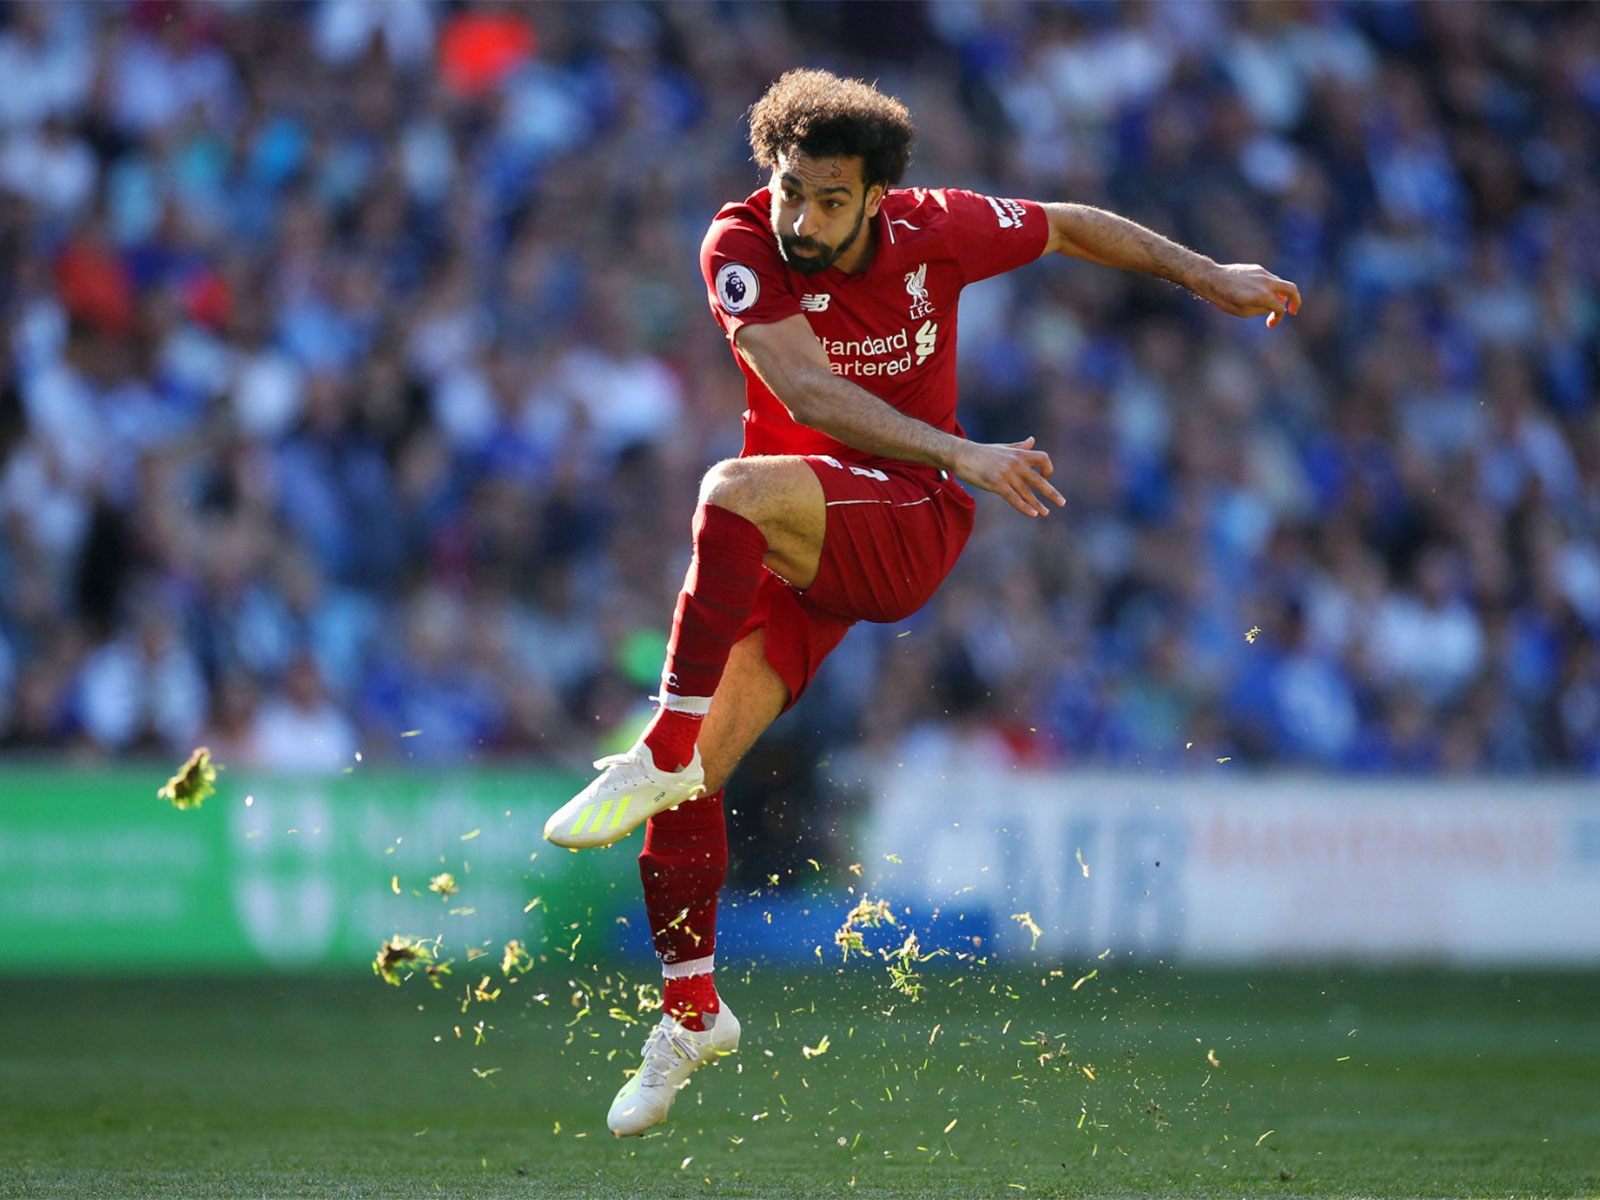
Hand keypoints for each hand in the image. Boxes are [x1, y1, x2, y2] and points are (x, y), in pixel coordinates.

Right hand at [949, 436, 1064, 517]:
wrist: (961, 455)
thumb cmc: (981, 452)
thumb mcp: (1003, 448)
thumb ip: (1019, 447)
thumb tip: (1032, 440)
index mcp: (1018, 454)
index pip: (1043, 458)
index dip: (1048, 468)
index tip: (1047, 476)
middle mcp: (1016, 464)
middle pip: (1039, 479)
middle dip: (1052, 492)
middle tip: (1062, 503)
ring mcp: (1007, 474)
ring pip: (1027, 492)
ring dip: (1038, 504)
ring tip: (1046, 513)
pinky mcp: (996, 484)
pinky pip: (1014, 498)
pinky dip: (1024, 507)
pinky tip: (1033, 514)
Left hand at [1197, 262, 1300, 327]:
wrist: (1212, 278)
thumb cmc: (1224, 299)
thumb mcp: (1244, 312)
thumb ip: (1262, 309)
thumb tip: (1274, 306)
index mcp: (1263, 295)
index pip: (1280, 307)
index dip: (1278, 318)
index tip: (1270, 324)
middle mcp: (1266, 282)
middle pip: (1291, 289)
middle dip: (1296, 301)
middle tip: (1293, 311)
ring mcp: (1263, 273)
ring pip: (1281, 283)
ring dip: (1281, 294)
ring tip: (1272, 304)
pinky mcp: (1257, 268)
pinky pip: (1270, 278)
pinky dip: (1271, 287)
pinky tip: (1261, 294)